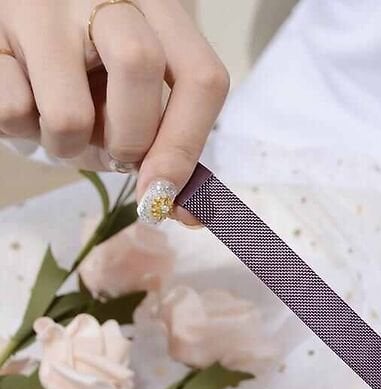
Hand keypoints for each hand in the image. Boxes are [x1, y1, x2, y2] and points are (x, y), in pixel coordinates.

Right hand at [0, 0, 228, 220]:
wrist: (22, 42)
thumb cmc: (93, 82)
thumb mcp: (140, 108)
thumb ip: (168, 151)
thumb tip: (187, 214)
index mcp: (161, 12)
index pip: (200, 76)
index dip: (186, 145)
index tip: (164, 192)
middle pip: (140, 65)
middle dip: (132, 140)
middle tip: (115, 151)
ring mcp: (43, 6)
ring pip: (70, 112)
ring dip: (68, 147)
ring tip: (63, 122)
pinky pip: (12, 111)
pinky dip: (22, 129)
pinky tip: (27, 99)